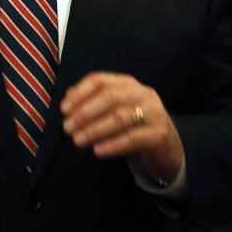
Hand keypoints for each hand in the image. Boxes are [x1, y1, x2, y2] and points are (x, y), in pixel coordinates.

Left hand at [61, 71, 183, 184]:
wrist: (166, 148)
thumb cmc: (134, 126)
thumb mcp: (114, 110)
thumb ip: (93, 100)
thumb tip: (69, 96)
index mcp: (128, 84)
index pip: (100, 80)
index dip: (80, 93)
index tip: (64, 109)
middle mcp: (142, 93)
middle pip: (110, 97)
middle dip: (85, 112)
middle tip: (68, 127)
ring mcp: (154, 112)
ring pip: (120, 117)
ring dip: (95, 130)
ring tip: (78, 141)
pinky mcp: (159, 134)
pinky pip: (132, 138)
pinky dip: (112, 144)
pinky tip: (97, 151)